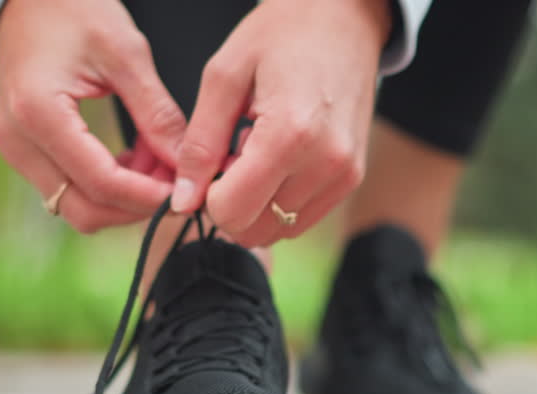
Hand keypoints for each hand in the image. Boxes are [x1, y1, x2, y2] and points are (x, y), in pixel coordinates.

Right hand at [0, 0, 185, 232]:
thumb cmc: (73, 10)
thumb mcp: (125, 54)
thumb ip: (157, 115)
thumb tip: (187, 165)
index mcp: (38, 112)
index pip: (100, 182)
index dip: (148, 196)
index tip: (186, 191)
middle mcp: (16, 141)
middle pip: (83, 210)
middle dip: (135, 206)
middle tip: (177, 182)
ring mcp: (14, 150)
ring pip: (75, 205)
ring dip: (123, 197)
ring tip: (159, 160)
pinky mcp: (22, 151)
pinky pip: (68, 188)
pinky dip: (106, 185)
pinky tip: (137, 158)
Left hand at [171, 0, 390, 246]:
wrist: (342, 17)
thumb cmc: (282, 34)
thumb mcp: (224, 77)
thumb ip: (200, 144)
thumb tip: (184, 200)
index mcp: (289, 134)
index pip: (232, 211)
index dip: (207, 197)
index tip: (209, 165)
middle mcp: (324, 162)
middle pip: (255, 229)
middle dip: (231, 204)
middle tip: (232, 157)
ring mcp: (344, 174)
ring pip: (279, 229)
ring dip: (258, 203)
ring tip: (257, 153)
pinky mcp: (352, 178)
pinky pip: (303, 218)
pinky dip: (281, 201)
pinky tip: (278, 159)